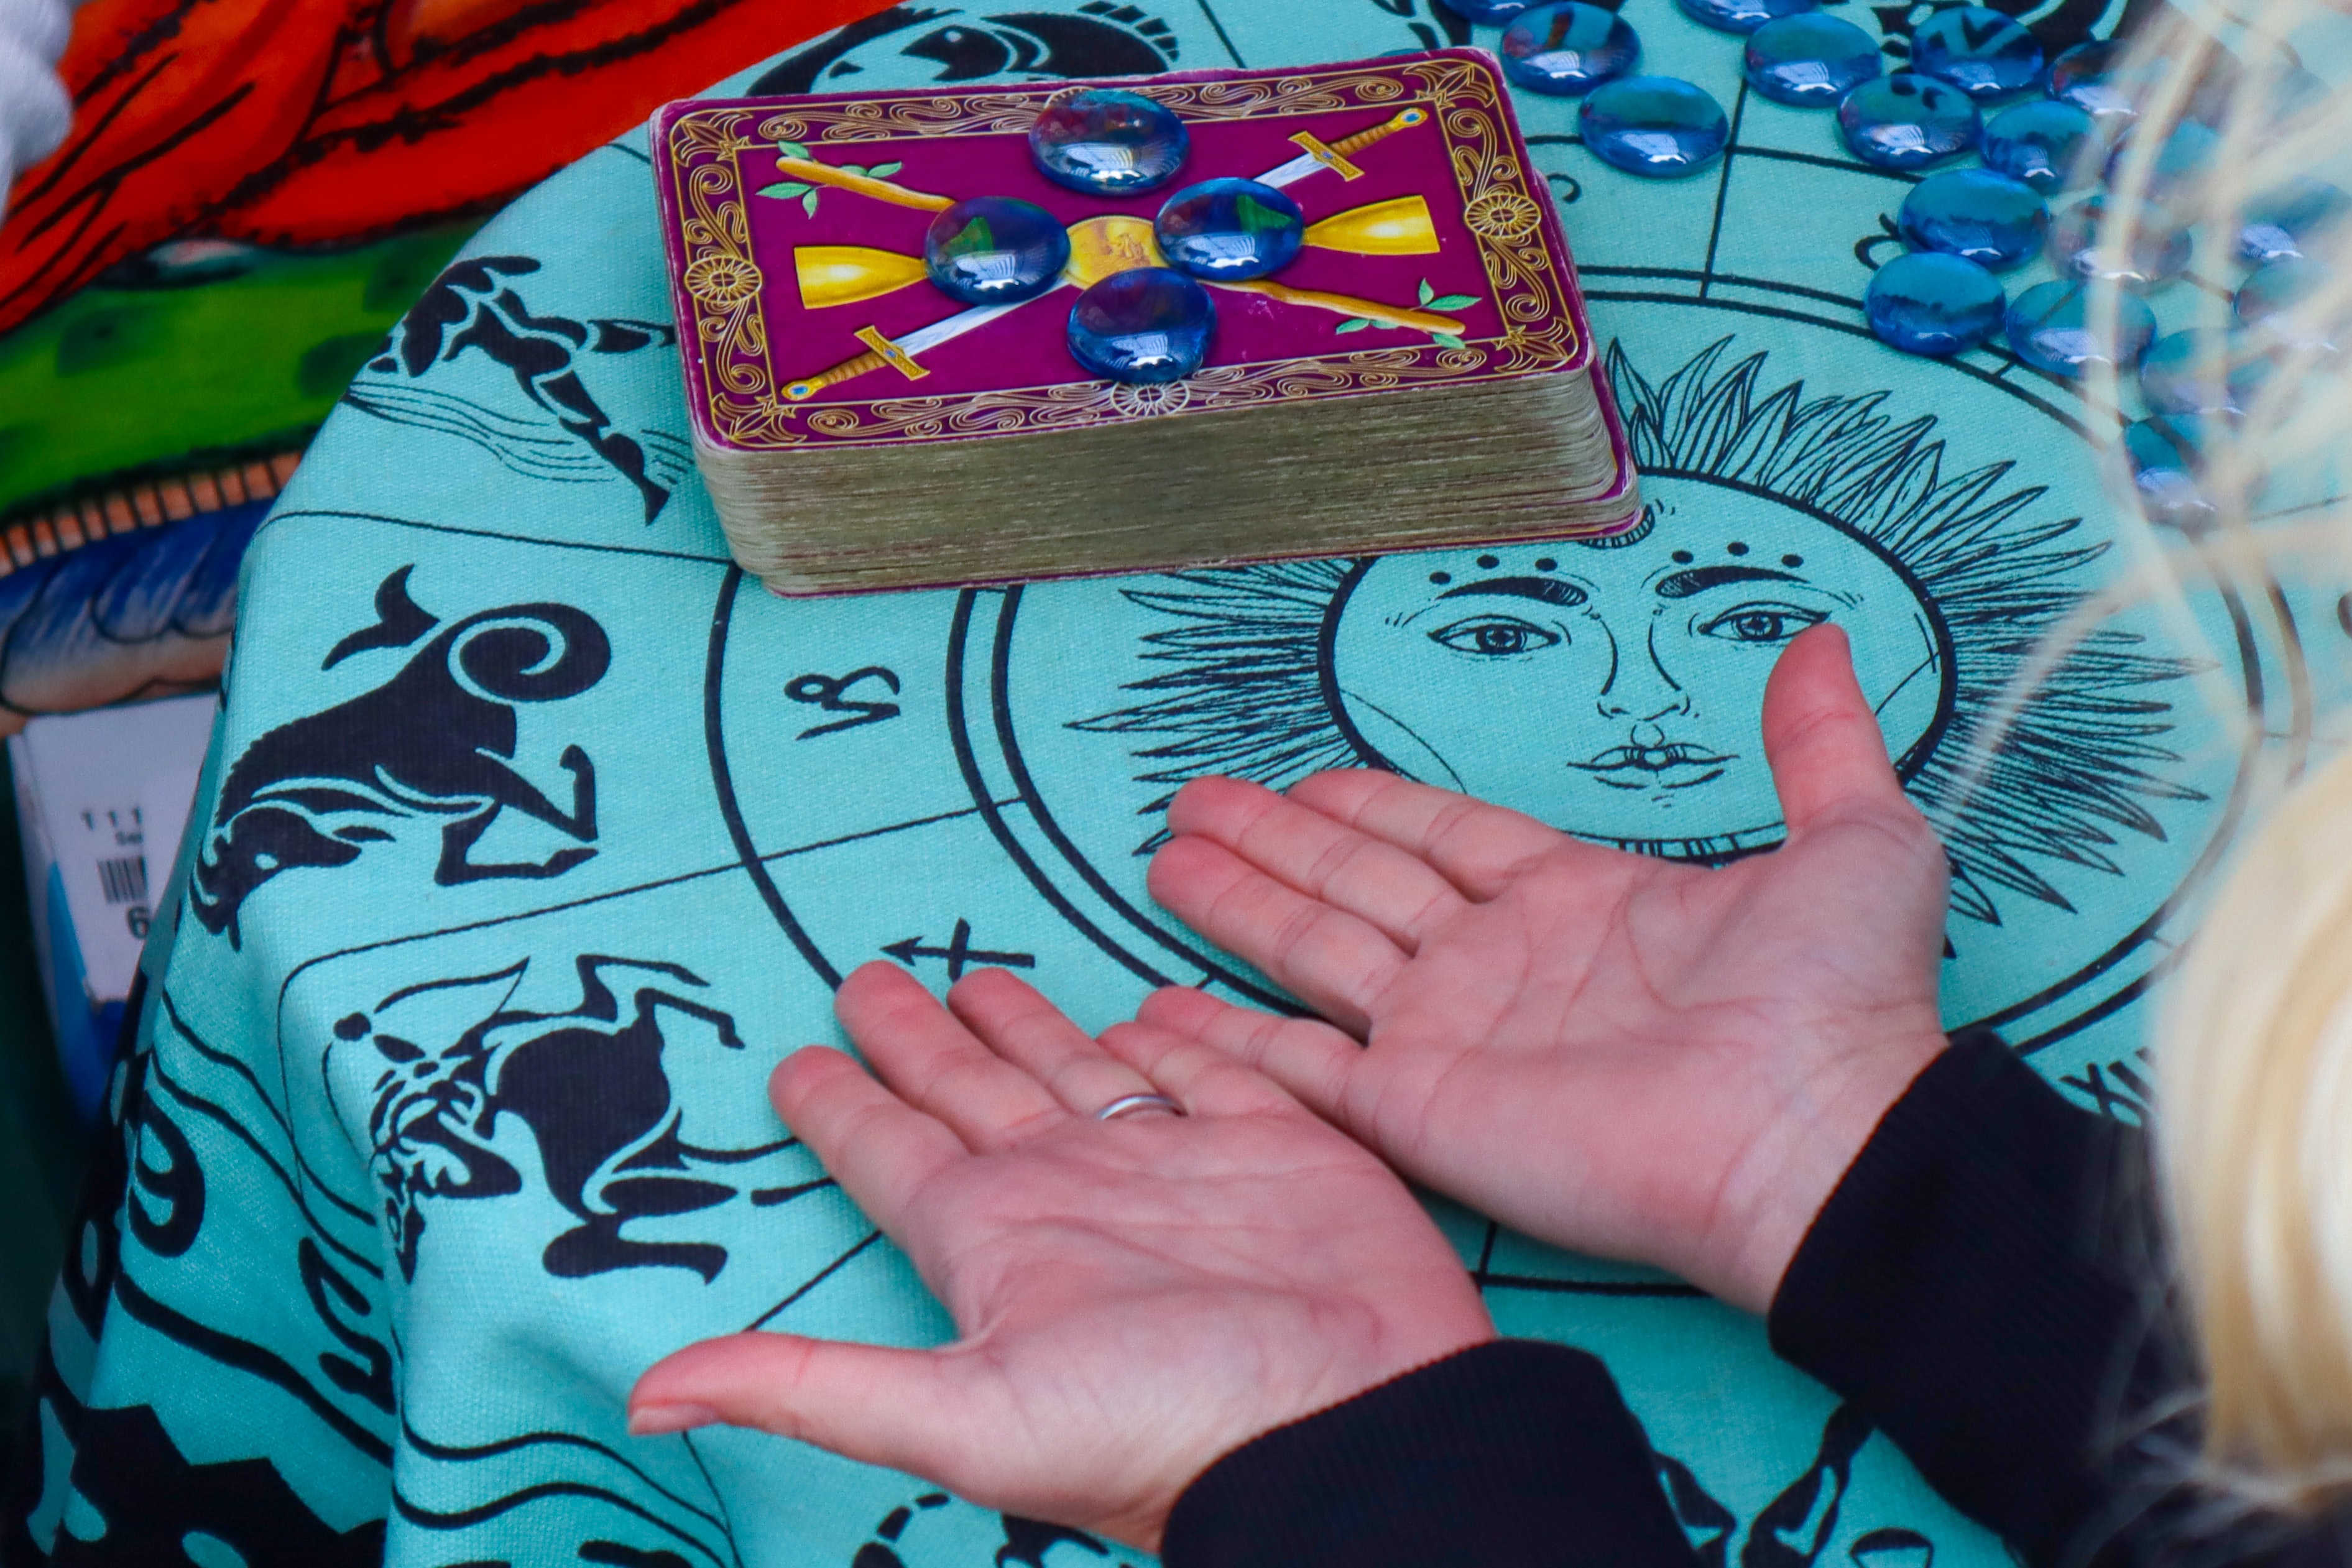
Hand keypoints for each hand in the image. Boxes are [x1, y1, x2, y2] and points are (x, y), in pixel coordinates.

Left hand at [628, 962, 1492, 1551]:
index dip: (838, 1104)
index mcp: (996, 1236)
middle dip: (920, 1037)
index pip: (889, 1151)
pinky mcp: (1271, 1143)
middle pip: (971, 1091)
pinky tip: (1144, 1006)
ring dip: (1028, 1027)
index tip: (792, 1056)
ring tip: (981, 978)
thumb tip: (644, 1398)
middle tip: (867, 974)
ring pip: (1078, 1070)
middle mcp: (1072, 1191)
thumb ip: (811, 1387)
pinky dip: (1175, 1035)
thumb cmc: (1167, 1424)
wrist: (1355, 1422)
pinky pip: (1206, 1067)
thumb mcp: (967, 1415)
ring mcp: (1171, 1165)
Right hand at [1141, 624, 1949, 1313]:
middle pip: (1357, 886)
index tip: (1306, 778)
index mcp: (1576, 904)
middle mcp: (1497, 968)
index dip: (1371, 806)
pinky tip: (1169, 1012)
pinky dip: (1229, 1045)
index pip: (1442, 839)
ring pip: (1314, 956)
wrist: (1817, 1134)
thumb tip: (1815, 639)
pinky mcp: (1418, 1114)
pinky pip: (1300, 1072)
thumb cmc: (1837, 1000)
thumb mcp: (1854, 840)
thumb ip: (1818, 743)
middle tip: (1195, 801)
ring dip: (1239, 908)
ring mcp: (1451, 1042)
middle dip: (1275, 843)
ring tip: (1165, 862)